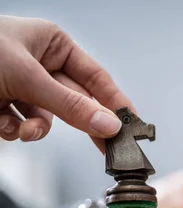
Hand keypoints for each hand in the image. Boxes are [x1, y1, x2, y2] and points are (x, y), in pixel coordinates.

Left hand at [0, 16, 132, 150]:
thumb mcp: (26, 76)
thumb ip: (70, 105)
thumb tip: (108, 125)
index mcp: (52, 45)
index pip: (96, 78)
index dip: (115, 102)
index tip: (132, 126)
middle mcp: (41, 65)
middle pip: (76, 102)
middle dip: (83, 125)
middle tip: (108, 150)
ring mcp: (22, 86)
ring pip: (49, 119)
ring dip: (36, 129)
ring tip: (21, 129)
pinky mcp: (4, 105)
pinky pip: (24, 125)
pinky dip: (14, 130)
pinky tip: (1, 124)